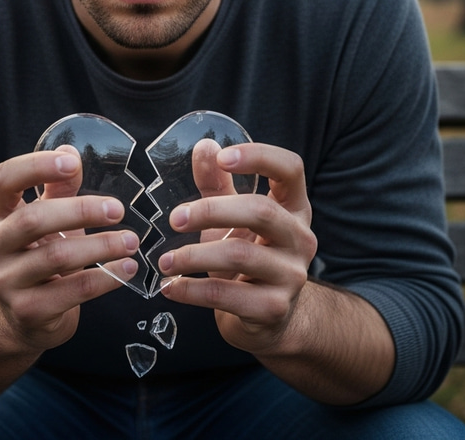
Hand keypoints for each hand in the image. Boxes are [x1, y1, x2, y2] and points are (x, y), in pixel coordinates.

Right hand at [0, 145, 138, 353]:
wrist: (22, 316)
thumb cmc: (38, 253)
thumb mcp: (45, 217)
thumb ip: (58, 188)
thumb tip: (72, 150)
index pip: (3, 179)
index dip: (36, 166)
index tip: (73, 163)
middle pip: (33, 220)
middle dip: (81, 211)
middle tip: (117, 209)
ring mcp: (5, 282)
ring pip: (57, 257)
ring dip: (101, 246)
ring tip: (131, 241)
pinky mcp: (27, 311)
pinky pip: (72, 291)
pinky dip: (105, 278)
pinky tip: (126, 269)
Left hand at [158, 140, 316, 356]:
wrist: (269, 317)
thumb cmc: (249, 253)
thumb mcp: (233, 217)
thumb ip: (217, 184)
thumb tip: (204, 147)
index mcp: (294, 207)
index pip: (290, 169)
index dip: (260, 157)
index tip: (223, 158)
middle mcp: (301, 237)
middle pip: (261, 211)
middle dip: (211, 211)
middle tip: (174, 219)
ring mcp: (291, 275)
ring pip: (240, 255)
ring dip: (194, 256)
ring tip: (164, 261)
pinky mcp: (274, 309)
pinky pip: (227, 296)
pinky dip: (192, 291)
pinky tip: (170, 287)